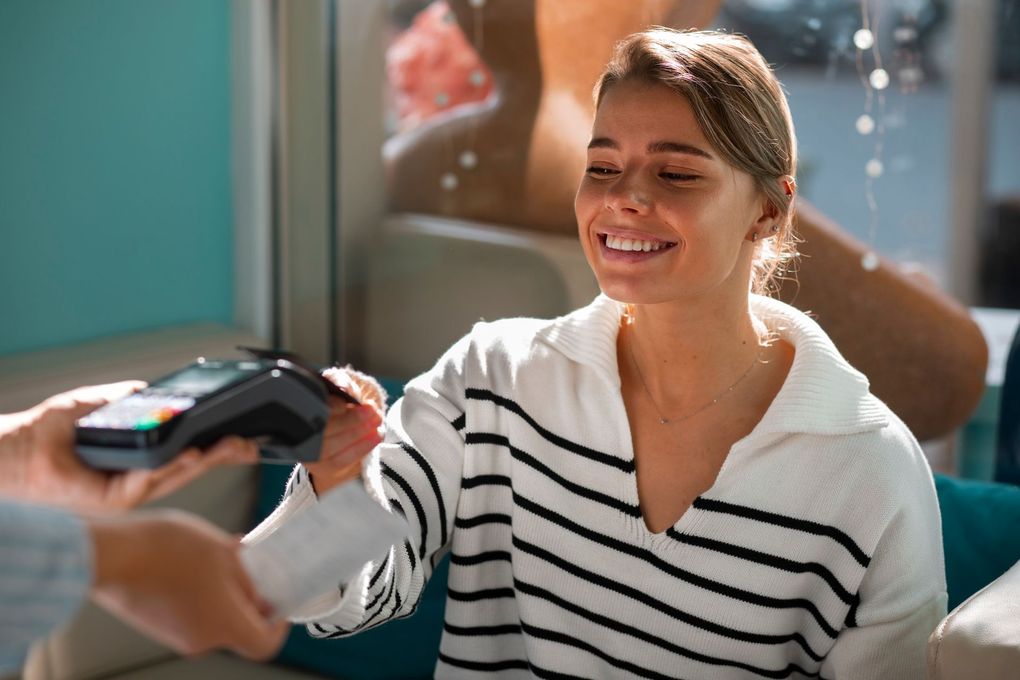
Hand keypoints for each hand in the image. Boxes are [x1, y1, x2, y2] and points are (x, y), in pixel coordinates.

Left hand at [0, 382, 258, 511]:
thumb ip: (138, 399)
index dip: (218, 448)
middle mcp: (139, 478)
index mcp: (141, 458)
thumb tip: (171, 395)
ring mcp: (127, 492)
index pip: (188, 454)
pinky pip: (147, 484)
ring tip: (230, 445)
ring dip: (207, 461)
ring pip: (176, 476)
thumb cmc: (51, 429)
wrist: (15, 449)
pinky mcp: (112, 501)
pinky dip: (169, 468)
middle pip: (191, 467)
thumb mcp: (105, 403)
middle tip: (248, 443)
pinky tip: (188, 453)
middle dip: (223, 455)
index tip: (245, 437)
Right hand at [89, 510, 288, 659]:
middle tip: (247, 565)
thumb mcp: (224, 552)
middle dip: (247, 597)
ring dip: (223, 592)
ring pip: (215, 618)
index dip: (278, 625)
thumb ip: (248, 575)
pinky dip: (200, 595)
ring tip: (215, 557)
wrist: (112, 554)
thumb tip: (259, 587)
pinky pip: (192, 615)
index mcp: (224, 625)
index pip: (264, 644)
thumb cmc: (168, 550)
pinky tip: (191, 563)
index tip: (279, 602)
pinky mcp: (158, 627)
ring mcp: (176, 636)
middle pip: (239, 628)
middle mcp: (201, 640)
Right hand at [305, 367, 386, 494]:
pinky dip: (361, 448)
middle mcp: (296, 434)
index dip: (332, 406)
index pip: (311, 409)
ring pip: (332, 447)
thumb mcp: (336, 385)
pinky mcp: (320, 467)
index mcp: (296, 409)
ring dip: (359, 434)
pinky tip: (376, 437)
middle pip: (323, 430)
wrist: (336, 428)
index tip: (349, 402)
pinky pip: (341, 460)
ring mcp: (307, 453)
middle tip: (372, 411)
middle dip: (351, 420)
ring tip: (378, 422)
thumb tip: (344, 389)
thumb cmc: (335, 402)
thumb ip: (340, 382)